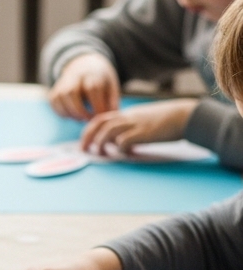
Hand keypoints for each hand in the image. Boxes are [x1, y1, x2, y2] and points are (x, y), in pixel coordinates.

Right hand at [48, 53, 119, 119]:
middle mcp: (76, 75)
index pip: (92, 88)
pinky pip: (53, 101)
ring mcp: (63, 81)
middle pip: (72, 92)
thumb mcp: (111, 85)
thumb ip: (112, 100)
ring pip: (60, 96)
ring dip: (69, 112)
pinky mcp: (55, 88)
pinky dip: (61, 112)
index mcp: (93, 74)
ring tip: (80, 119)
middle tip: (88, 120)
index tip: (101, 117)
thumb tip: (111, 116)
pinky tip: (71, 116)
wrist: (84, 65)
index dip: (97, 105)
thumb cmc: (100, 80)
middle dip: (79, 111)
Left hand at [81, 98, 198, 154]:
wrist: (186, 115)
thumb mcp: (146, 121)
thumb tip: (124, 147)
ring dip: (100, 144)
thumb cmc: (169, 120)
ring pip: (108, 131)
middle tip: (84, 150)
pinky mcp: (144, 133)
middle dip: (87, 137)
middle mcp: (128, 117)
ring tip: (100, 154)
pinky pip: (124, 142)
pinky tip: (128, 154)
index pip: (102, 118)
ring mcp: (135, 124)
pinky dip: (120, 149)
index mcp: (128, 114)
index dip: (90, 130)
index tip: (86, 142)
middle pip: (99, 123)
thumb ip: (132, 131)